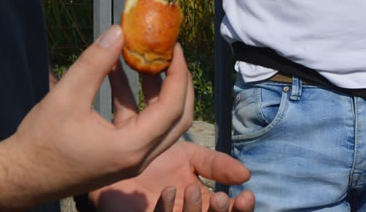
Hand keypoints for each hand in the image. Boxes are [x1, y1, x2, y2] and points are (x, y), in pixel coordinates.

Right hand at [3, 29, 195, 198]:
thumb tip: (118, 31)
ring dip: (154, 90)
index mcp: (131, 147)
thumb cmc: (40, 142)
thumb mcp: (67, 95)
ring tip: (141, 57)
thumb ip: (95, 62)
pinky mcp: (118, 157)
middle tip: (169, 53)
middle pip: (177, 118)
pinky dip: (133, 100)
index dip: (178, 74)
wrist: (19, 177)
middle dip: (177, 83)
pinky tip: (115, 74)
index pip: (172, 107)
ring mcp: (130, 160)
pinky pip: (137, 125)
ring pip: (159, 122)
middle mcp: (138, 158)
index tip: (174, 47)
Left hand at [93, 141, 254, 211]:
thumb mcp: (192, 158)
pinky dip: (167, 209)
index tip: (247, 195)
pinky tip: (169, 190)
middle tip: (223, 198)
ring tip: (193, 189)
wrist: (118, 158)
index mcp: (203, 205)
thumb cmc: (155, 162)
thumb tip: (246, 175)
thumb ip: (217, 165)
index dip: (242, 210)